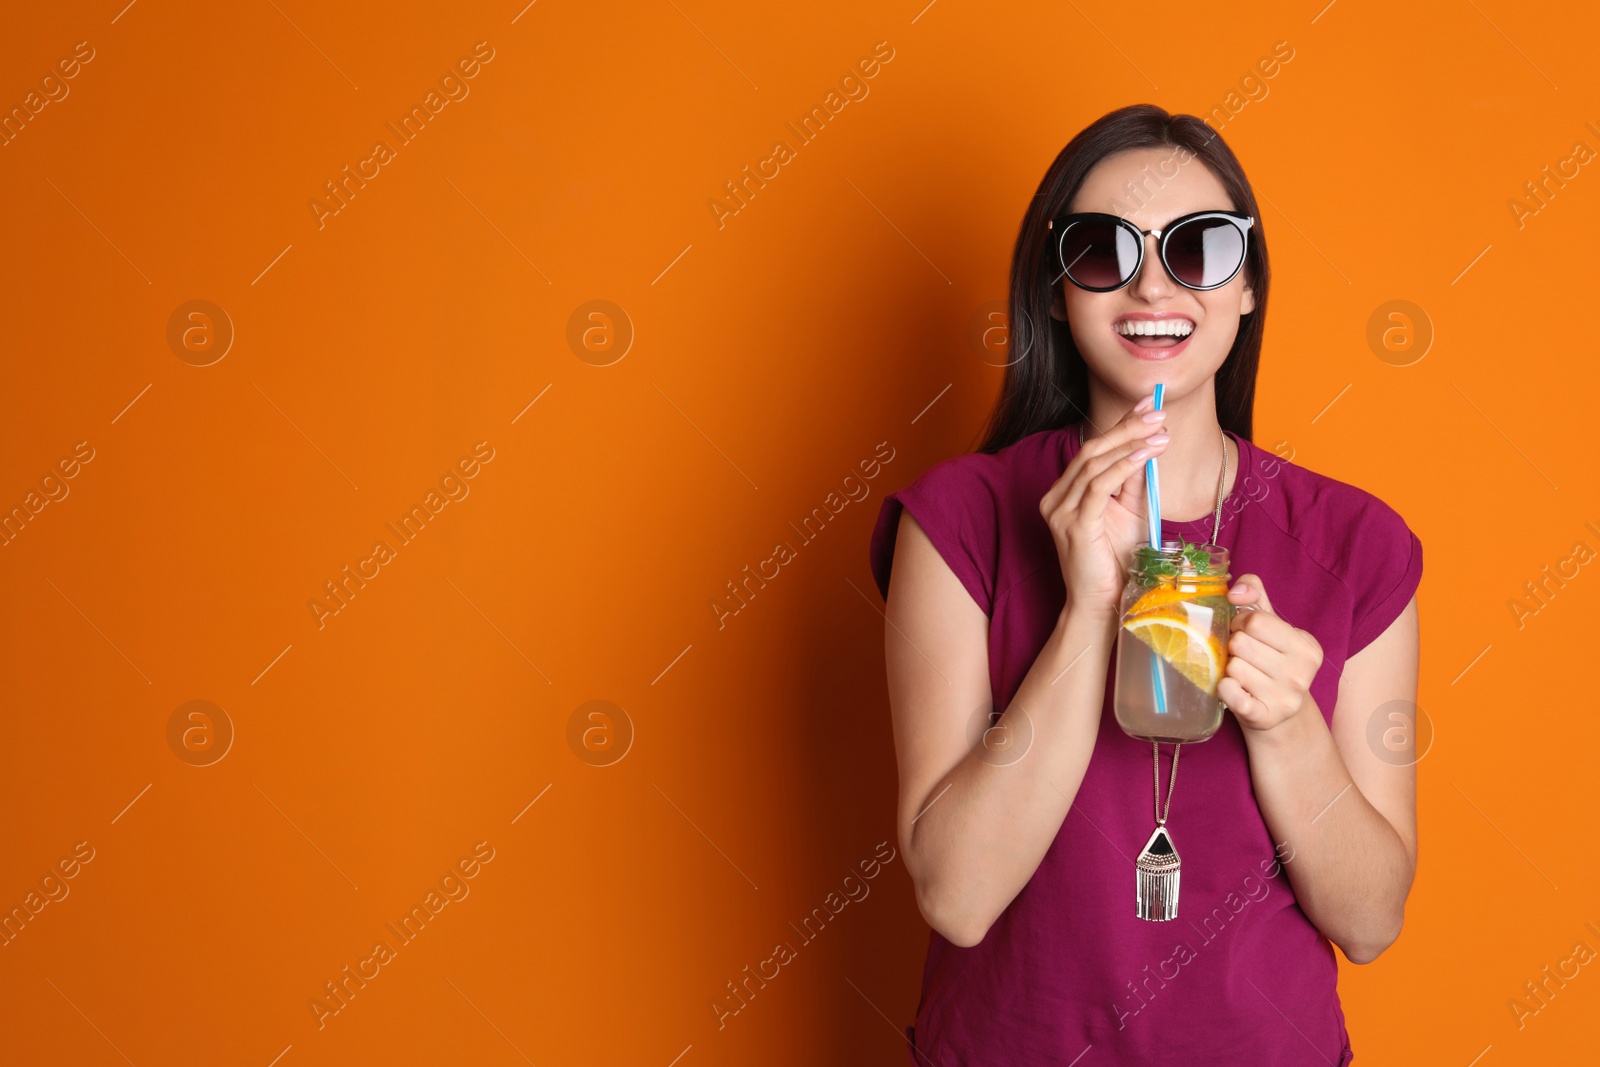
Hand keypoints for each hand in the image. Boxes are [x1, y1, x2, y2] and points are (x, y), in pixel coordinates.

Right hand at [1038, 395, 1169, 620]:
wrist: (1104, 606)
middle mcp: (1056, 499)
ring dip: (1130, 443)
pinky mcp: (1073, 526)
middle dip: (1126, 427)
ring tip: (1160, 432)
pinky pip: (1099, 486)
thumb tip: (1148, 447)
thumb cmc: (1117, 564)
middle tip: (1157, 411)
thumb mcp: (1130, 514)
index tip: (1147, 405)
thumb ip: (1134, 483)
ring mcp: (1061, 512)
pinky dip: (1124, 466)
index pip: (1093, 450)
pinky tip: (1146, 454)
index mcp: (1066, 494)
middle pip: (1091, 450)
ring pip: (1094, 463)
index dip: (1120, 424)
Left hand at [1218, 574, 1324, 731]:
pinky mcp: (1264, 717)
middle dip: (1234, 646)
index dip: (1240, 623)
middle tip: (1242, 656)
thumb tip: (1235, 593)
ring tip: (1242, 674)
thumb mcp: (1270, 625)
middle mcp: (1302, 673)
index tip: (1245, 633)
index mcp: (1307, 647)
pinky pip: (1229, 692)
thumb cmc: (1269, 660)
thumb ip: (1254, 595)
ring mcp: (1286, 697)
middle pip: (1241, 643)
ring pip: (1233, 667)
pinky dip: (1224, 688)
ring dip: (1229, 668)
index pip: (1255, 621)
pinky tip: (1233, 689)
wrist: (1276, 713)